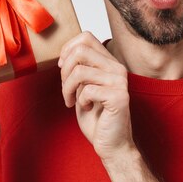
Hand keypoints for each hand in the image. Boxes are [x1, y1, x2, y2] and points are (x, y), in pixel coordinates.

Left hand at [59, 32, 133, 160]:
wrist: (111, 144)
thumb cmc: (96, 117)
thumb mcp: (83, 87)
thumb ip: (79, 69)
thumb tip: (65, 54)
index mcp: (109, 62)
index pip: (86, 37)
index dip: (68, 49)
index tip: (62, 68)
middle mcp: (117, 68)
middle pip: (80, 51)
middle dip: (64, 70)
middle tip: (65, 88)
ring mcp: (119, 82)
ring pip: (80, 71)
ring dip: (67, 88)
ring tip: (71, 100)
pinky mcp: (119, 97)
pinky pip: (88, 90)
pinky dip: (80, 101)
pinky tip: (86, 108)